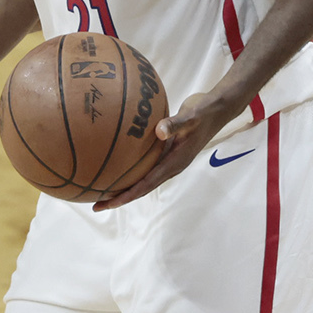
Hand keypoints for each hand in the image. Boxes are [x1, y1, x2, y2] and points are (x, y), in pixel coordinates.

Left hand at [92, 90, 224, 208]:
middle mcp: (170, 166)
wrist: (216, 108)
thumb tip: (159, 131)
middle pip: (141, 188)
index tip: (107, 202)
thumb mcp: (191, 117)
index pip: (146, 185)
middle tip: (96, 203)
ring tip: (101, 188)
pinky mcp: (166, 150)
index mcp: (175, 164)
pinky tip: (116, 160)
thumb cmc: (204, 113)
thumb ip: (175, 124)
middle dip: (119, 197)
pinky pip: (145, 164)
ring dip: (123, 185)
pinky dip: (130, 167)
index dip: (126, 196)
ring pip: (143, 178)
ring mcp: (168, 159)